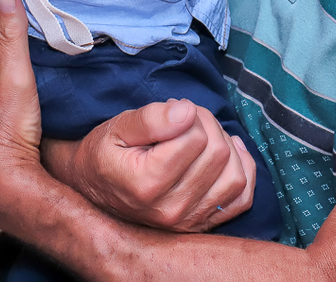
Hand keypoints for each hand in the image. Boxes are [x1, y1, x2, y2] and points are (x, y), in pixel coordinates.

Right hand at [44, 99, 255, 232]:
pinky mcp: (201, 224)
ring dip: (225, 146)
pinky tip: (225, 156)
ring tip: (201, 137)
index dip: (188, 113)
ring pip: (234, 175)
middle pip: (218, 153)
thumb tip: (187, 113)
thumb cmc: (106, 154)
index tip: (170, 112)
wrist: (93, 188)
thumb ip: (151, 119)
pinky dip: (241, 172)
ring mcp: (188, 222)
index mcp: (147, 184)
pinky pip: (241, 199)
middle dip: (207, 125)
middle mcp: (170, 210)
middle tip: (184, 119)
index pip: (196, 137)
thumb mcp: (118, 127)